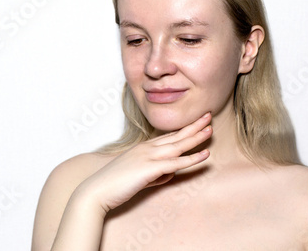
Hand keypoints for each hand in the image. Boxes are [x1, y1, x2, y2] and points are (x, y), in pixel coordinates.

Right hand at [76, 112, 212, 212]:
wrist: (97, 191)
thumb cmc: (114, 185)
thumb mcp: (138, 176)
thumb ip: (155, 174)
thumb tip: (169, 174)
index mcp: (143, 148)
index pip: (167, 136)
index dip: (183, 128)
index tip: (195, 122)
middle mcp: (147, 148)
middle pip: (175, 135)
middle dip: (193, 125)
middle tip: (208, 115)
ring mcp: (148, 157)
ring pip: (178, 145)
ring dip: (196, 137)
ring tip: (210, 129)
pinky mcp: (149, 168)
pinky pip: (175, 162)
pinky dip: (192, 158)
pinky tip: (205, 155)